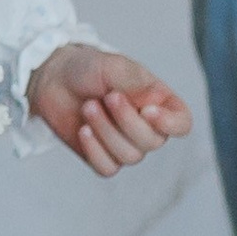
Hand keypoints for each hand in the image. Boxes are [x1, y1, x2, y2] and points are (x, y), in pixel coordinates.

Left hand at [26, 44, 192, 176]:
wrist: (54, 78)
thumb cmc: (89, 68)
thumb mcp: (114, 65)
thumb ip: (135, 82)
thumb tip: (154, 101)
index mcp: (158, 102)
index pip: (182, 123)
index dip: (171, 124)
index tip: (147, 110)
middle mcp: (146, 126)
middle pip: (152, 142)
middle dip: (126, 121)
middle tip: (107, 97)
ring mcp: (124, 144)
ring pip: (129, 157)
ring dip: (106, 131)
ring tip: (88, 107)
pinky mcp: (102, 157)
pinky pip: (108, 169)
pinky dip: (95, 151)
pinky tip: (83, 131)